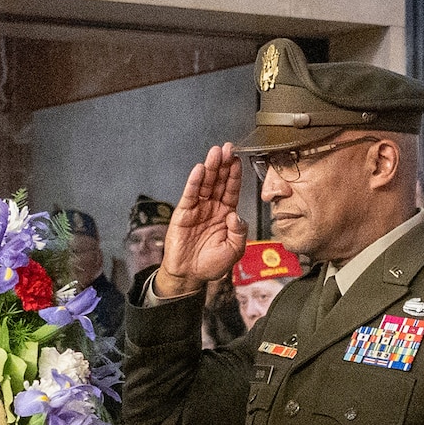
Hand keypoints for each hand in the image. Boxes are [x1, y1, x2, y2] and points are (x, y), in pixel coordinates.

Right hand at [154, 143, 247, 297]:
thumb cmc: (212, 265)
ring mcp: (198, 209)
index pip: (232, 190)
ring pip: (205, 184)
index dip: (235, 175)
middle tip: (228, 149)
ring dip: (210, 168)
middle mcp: (212, 208)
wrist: (190, 276)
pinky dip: (194, 182)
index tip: (238, 160)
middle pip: (219, 181)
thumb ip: (239, 232)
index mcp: (226, 214)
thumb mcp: (234, 251)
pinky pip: (190, 194)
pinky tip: (199, 170)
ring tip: (216, 153)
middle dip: (224, 165)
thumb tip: (235, 214)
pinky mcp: (183, 213)